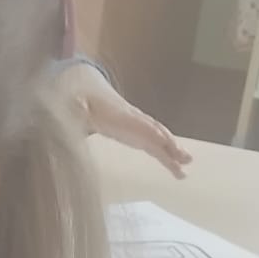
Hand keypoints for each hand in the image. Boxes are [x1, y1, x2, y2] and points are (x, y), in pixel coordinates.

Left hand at [60, 62, 191, 178]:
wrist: (85, 90)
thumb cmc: (79, 99)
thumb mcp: (73, 102)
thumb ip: (77, 106)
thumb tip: (78, 107)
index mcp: (119, 114)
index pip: (138, 124)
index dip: (151, 133)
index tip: (163, 143)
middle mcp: (133, 119)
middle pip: (155, 131)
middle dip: (169, 144)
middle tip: (184, 159)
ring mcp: (136, 126)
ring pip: (158, 138)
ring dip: (172, 151)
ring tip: (185, 167)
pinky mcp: (134, 133)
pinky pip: (152, 143)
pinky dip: (164, 154)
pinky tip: (174, 166)